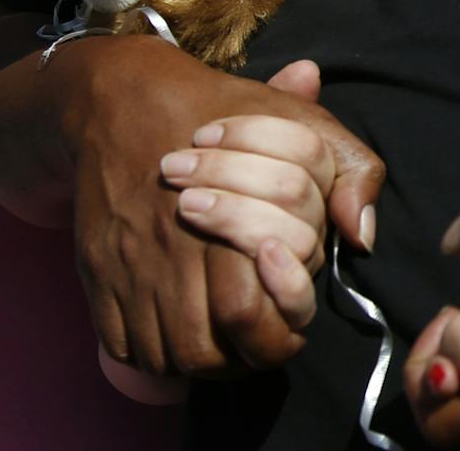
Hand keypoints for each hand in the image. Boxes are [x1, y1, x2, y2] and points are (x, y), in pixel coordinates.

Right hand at [57, 40, 383, 376]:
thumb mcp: (297, 121)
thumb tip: (363, 235)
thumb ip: (348, 169)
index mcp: (226, 216)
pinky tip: (177, 331)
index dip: (279, 329)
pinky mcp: (96, 274)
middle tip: (259, 339)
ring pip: (166, 356)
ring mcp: (128, 267)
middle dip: (240, 355)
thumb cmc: (221, 111)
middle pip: (206, 350)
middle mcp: (171, 250)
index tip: (290, 320)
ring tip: (224, 341)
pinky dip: (151, 352)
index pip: (250, 311)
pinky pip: (124, 347)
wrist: (120, 100)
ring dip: (197, 359)